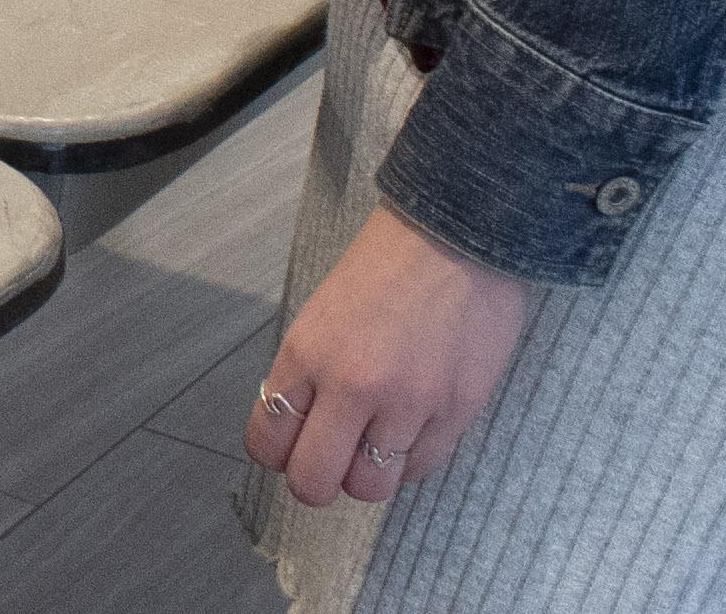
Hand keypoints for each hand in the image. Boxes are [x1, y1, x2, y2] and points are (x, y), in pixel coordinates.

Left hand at [243, 208, 534, 506]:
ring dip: (365, 475)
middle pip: (314, 481)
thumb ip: (305, 373)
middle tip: (327, 464)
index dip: (275, 454)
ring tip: (373, 447)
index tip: (288, 449)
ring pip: (370, 487)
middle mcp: (352, 385)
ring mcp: (407, 403)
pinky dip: (408, 462)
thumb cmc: (387, 267)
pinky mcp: (455, 412)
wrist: (457, 236)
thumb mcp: (321, 312)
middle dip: (314, 482)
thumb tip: (294, 427)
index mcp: (307, 353)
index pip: (268, 441)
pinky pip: (419, 470)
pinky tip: (408, 433)